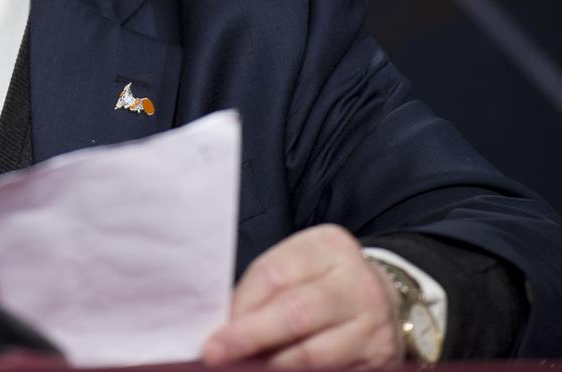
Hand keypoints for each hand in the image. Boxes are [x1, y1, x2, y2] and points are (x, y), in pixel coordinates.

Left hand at [203, 225, 402, 366]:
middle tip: (215, 353)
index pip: (273, 275)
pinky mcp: (380, 359)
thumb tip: (226, 324)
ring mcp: (372, 324)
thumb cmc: (327, 281)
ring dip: (271, 365)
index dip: (241, 305)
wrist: (392, 300)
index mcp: (327, 248)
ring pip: (313, 354)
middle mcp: (355, 283)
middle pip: (294, 313)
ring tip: (242, 368)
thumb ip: (266, 289)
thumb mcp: (301, 266)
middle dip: (249, 337)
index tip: (215, 328)